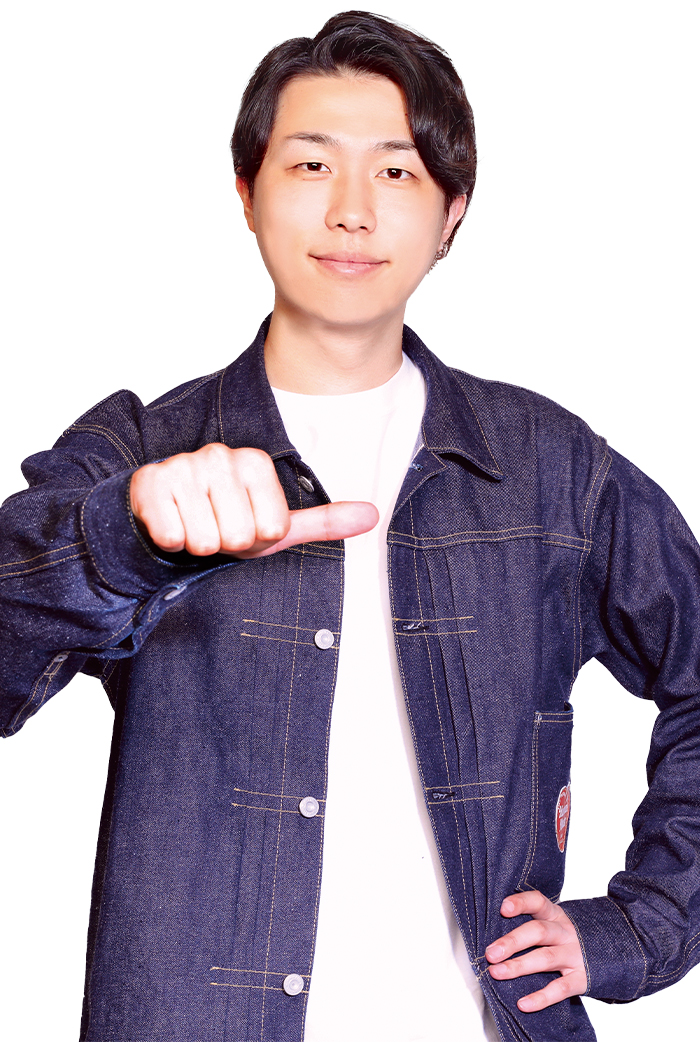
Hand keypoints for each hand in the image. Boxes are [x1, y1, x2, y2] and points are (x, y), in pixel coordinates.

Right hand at [129, 443, 377, 556]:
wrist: (161, 510)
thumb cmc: (222, 518)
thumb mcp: (275, 524)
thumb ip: (323, 521)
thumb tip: (373, 516)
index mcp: (255, 462)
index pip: (272, 530)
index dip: (256, 540)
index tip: (242, 523)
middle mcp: (220, 456)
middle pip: (238, 537)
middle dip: (226, 544)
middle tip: (215, 526)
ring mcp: (184, 467)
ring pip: (205, 541)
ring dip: (198, 544)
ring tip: (194, 523)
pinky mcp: (151, 484)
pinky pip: (173, 537)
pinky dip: (170, 542)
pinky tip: (170, 522)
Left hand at [485, 890, 586, 1011]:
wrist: (608, 951)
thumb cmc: (565, 939)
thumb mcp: (552, 924)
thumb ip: (529, 926)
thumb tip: (493, 938)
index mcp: (555, 915)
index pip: (538, 902)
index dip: (521, 903)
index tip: (503, 908)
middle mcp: (565, 932)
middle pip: (538, 932)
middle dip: (512, 942)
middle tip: (490, 953)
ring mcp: (575, 955)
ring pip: (546, 958)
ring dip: (519, 966)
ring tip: (497, 973)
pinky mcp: (581, 979)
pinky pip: (560, 988)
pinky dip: (541, 998)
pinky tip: (523, 1003)